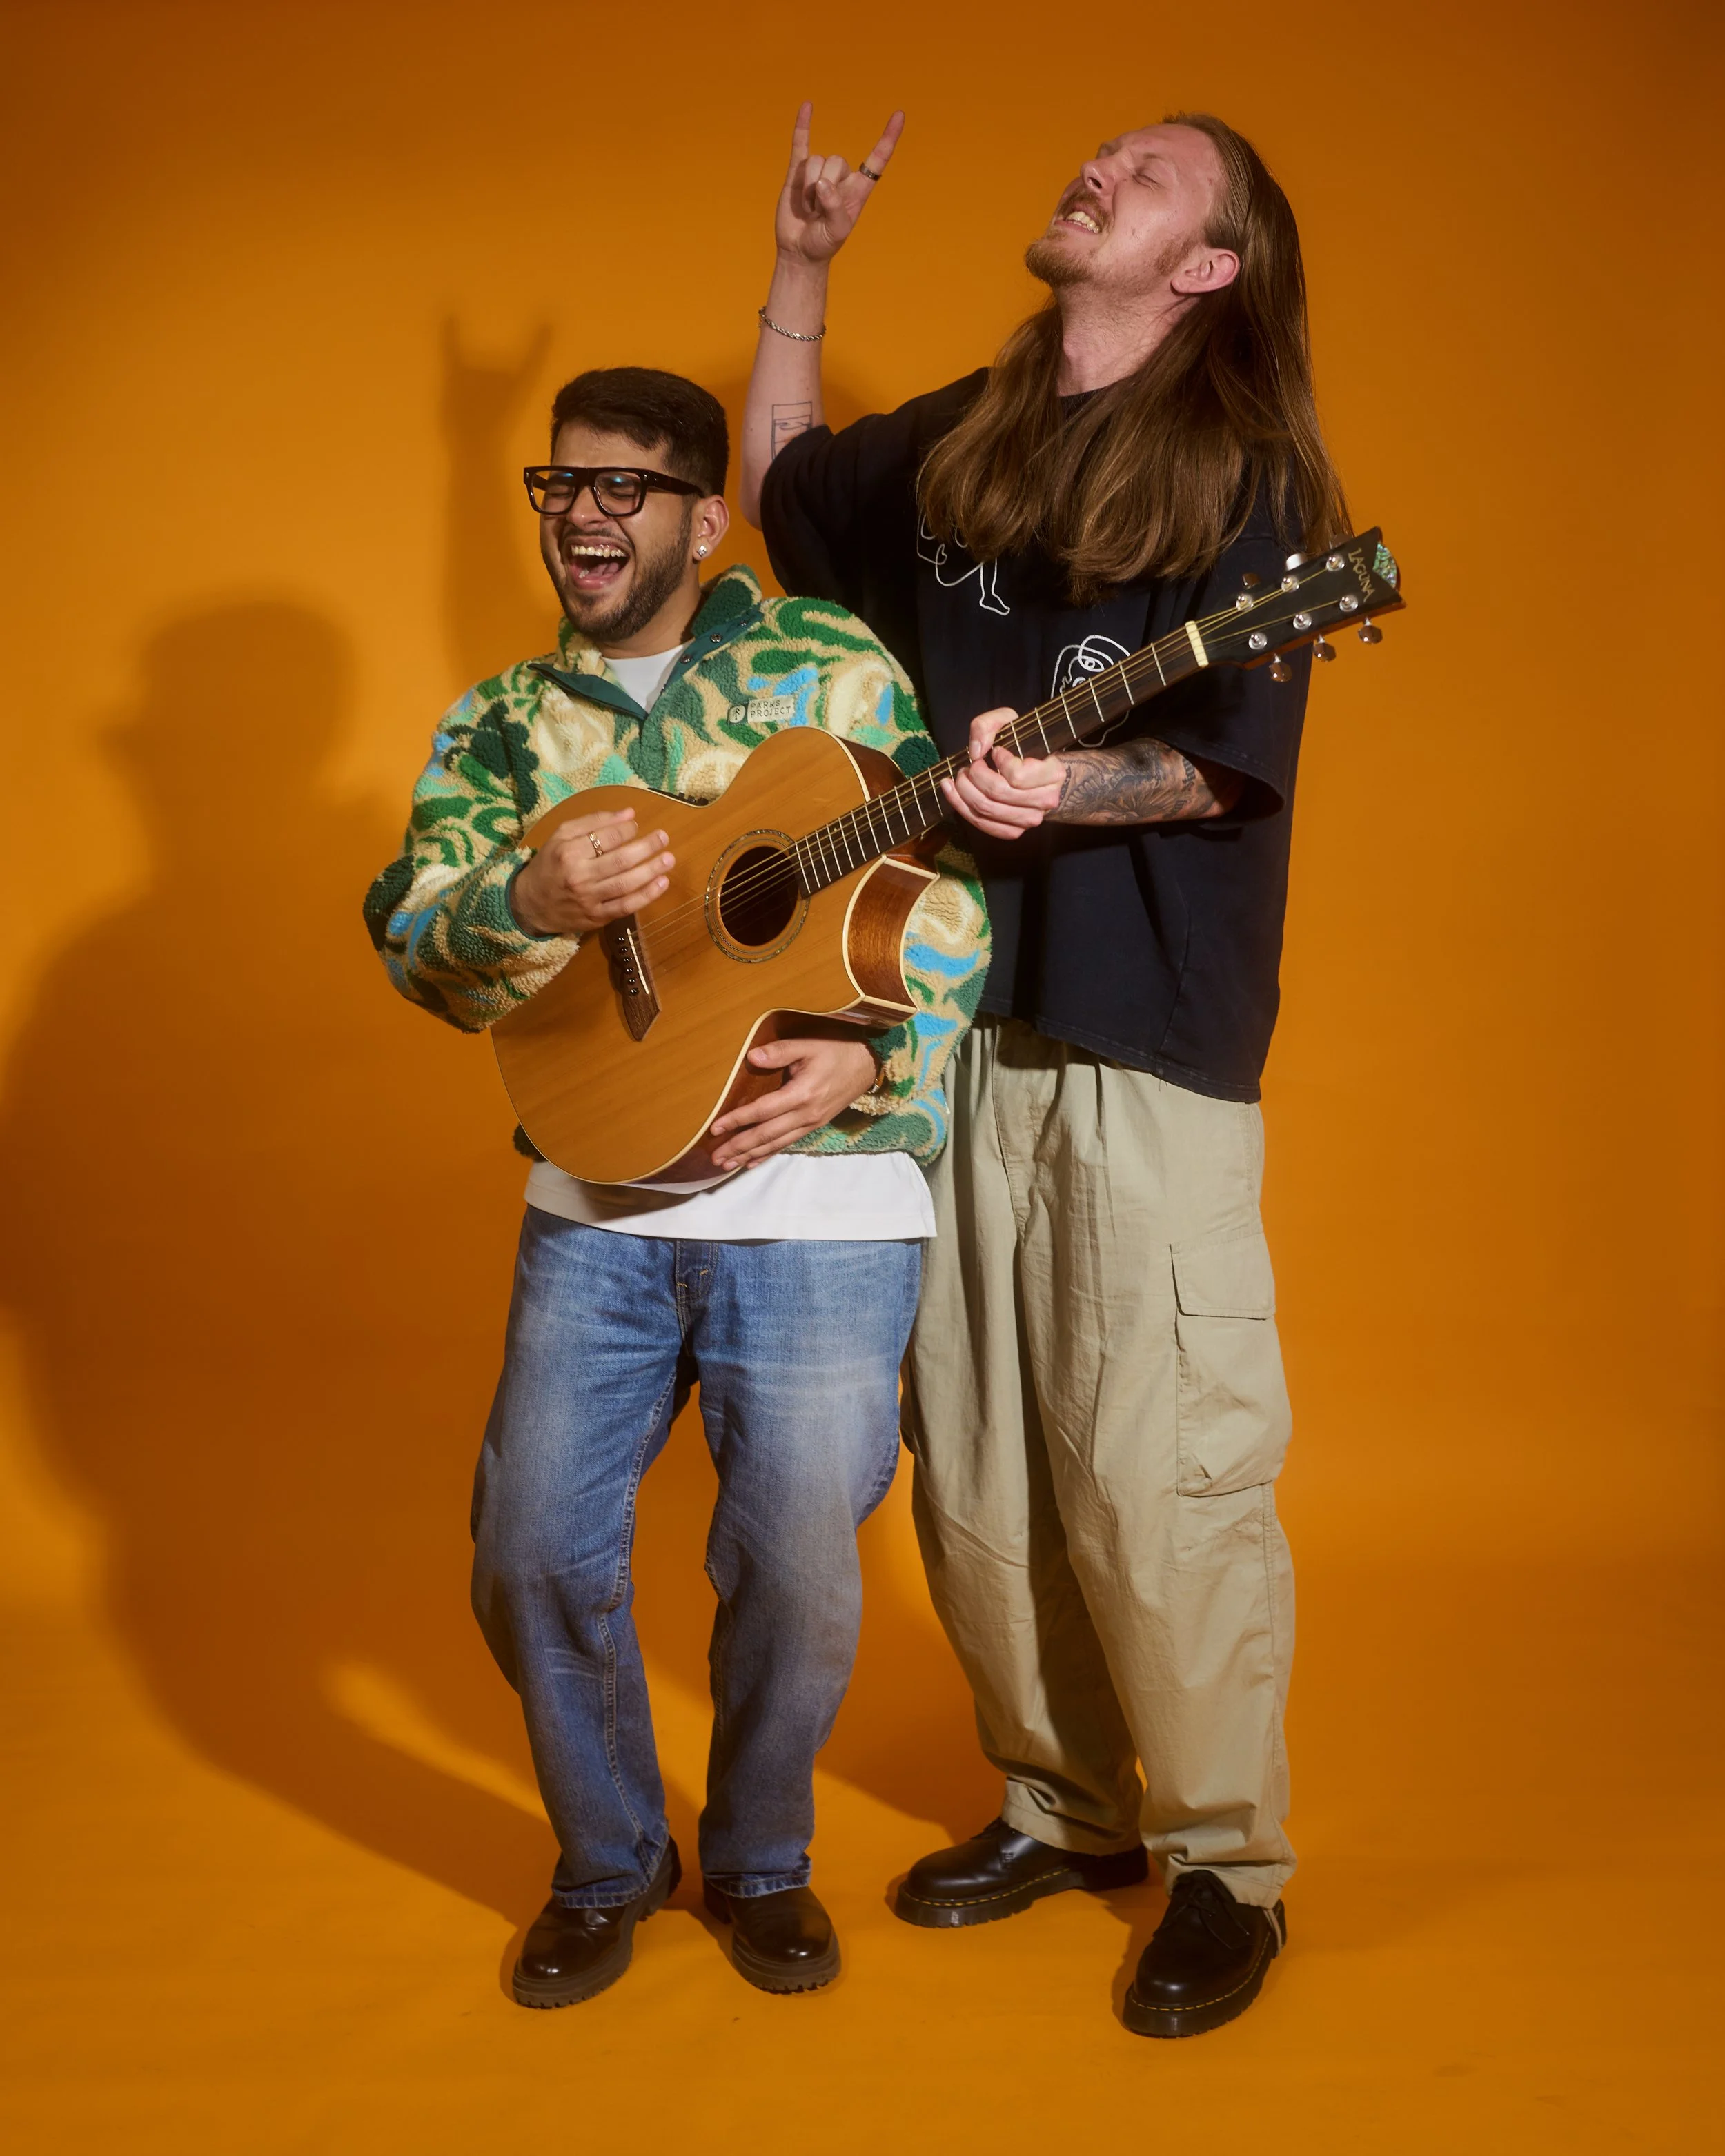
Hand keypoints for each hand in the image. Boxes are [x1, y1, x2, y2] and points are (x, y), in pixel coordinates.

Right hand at [509, 809, 672, 937]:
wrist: (530, 904)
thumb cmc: (549, 864)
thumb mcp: (561, 836)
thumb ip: (593, 822)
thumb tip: (628, 813)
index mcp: (568, 852)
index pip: (605, 838)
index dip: (627, 830)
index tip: (637, 825)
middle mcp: (579, 876)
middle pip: (620, 860)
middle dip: (646, 847)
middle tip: (663, 837)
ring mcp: (589, 899)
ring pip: (626, 884)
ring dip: (651, 870)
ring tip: (669, 859)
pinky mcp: (597, 918)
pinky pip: (626, 907)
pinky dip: (647, 896)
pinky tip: (662, 883)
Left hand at [707, 1037, 878, 1171]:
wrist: (868, 1065)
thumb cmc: (837, 1051)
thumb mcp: (809, 1045)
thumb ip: (780, 1051)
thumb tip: (751, 1057)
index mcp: (802, 1094)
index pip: (762, 1111)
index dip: (737, 1120)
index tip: (715, 1128)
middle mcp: (806, 1114)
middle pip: (766, 1134)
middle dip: (739, 1147)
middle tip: (716, 1157)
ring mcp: (811, 1123)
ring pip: (775, 1144)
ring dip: (750, 1155)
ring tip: (728, 1165)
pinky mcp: (814, 1125)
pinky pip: (787, 1144)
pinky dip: (768, 1155)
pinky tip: (752, 1163)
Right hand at [776, 100, 903, 265]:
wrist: (798, 249)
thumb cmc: (823, 242)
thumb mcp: (836, 231)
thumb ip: (834, 208)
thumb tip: (821, 184)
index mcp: (859, 189)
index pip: (877, 160)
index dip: (888, 139)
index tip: (899, 116)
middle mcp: (842, 176)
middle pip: (835, 162)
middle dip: (823, 189)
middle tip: (819, 214)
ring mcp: (819, 172)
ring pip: (815, 161)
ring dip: (807, 190)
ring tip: (807, 209)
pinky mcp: (798, 171)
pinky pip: (801, 143)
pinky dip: (802, 125)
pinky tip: (808, 106)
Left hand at [938, 708, 1066, 840]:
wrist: (1036, 773)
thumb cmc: (1022, 744)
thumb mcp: (1008, 721)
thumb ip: (988, 725)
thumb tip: (976, 751)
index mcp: (1053, 774)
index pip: (1016, 775)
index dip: (999, 761)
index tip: (996, 751)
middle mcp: (1046, 800)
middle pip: (997, 792)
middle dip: (974, 775)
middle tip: (969, 765)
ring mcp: (1031, 819)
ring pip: (987, 809)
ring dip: (964, 790)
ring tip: (961, 776)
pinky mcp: (1014, 831)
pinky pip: (983, 824)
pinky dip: (961, 807)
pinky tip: (951, 791)